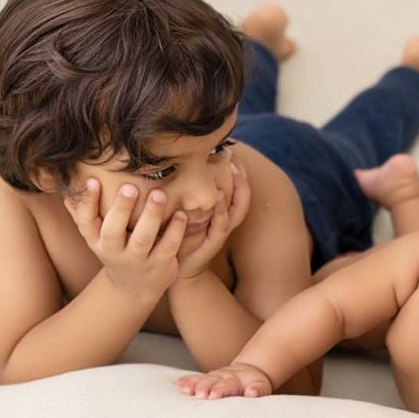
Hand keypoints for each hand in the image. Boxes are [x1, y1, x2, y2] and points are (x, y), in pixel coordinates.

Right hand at [64, 179, 186, 300]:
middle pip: (113, 232)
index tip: (93, 181)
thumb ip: (84, 216)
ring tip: (159, 194)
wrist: (134, 288)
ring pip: (142, 240)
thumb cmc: (116, 251)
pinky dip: (175, 231)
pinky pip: (168, 247)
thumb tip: (67, 192)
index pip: (86, 222)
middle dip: (121, 209)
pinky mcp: (160, 265)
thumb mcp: (97, 238)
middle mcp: (114, 252)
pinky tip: (181, 214)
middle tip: (130, 187)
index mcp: (97, 241)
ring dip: (151, 216)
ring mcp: (138, 260)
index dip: (87, 203)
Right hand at [176, 362, 273, 398]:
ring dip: (194, 384)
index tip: (213, 396)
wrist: (250, 372)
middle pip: (213, 381)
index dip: (220, 390)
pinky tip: (179, 383)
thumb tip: (252, 392)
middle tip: (199, 395)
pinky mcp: (208, 378)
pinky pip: (196, 378)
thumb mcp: (262, 387)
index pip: (228, 385)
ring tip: (185, 389)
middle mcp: (224, 377)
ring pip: (203, 379)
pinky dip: (188, 380)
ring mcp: (214, 377)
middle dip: (205, 387)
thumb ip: (258, 390)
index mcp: (238, 380)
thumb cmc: (256, 385)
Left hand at [177, 162, 250, 278]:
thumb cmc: (180, 236)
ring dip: (238, 189)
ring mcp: (221, 231)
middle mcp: (225, 219)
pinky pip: (222, 225)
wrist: (177, 267)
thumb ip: (185, 192)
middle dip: (242, 176)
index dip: (238, 170)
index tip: (234, 150)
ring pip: (238, 208)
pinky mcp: (213, 242)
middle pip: (243, 195)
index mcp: (221, 211)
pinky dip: (221, 211)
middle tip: (236, 156)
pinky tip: (217, 197)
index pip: (235, 188)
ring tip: (234, 170)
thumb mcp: (184, 211)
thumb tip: (175, 165)